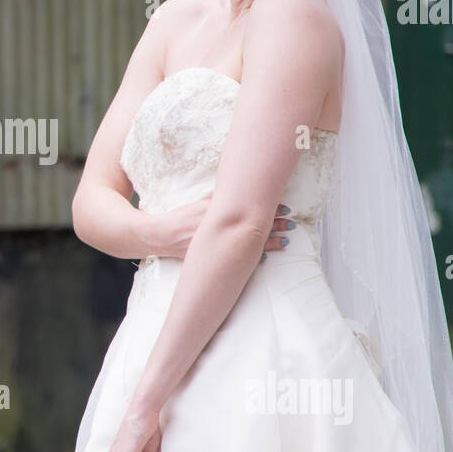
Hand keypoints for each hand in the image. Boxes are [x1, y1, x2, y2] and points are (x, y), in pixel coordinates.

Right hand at [146, 201, 296, 259]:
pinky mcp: (214, 256)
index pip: (247, 209)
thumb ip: (218, 202)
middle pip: (252, 226)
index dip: (268, 208)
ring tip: (286, 241)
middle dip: (274, 225)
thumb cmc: (180, 218)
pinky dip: (253, 258)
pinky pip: (237, 258)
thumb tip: (239, 193)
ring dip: (269, 242)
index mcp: (215, 212)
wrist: (160, 236)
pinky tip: (266, 258)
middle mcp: (218, 228)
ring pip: (249, 243)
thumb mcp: (198, 205)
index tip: (284, 207)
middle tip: (292, 223)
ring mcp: (217, 244)